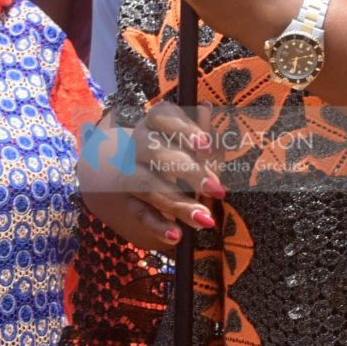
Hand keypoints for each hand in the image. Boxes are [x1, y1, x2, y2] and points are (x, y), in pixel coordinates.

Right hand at [78, 103, 223, 252]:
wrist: (142, 168)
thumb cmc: (183, 149)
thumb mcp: (197, 140)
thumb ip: (202, 133)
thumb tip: (205, 109)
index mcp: (156, 121)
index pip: (163, 117)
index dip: (184, 130)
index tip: (207, 146)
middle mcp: (138, 143)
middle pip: (154, 152)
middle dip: (187, 171)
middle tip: (217, 189)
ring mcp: (128, 171)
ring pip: (146, 185)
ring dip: (177, 204)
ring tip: (206, 220)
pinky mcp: (128, 199)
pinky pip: (139, 212)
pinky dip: (157, 226)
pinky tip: (176, 236)